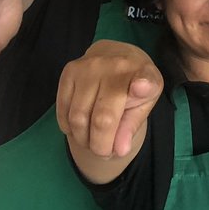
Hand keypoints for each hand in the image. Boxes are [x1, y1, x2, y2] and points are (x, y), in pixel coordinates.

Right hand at [56, 41, 162, 158]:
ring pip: (77, 118)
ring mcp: (87, 67)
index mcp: (142, 73)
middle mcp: (114, 66)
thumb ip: (132, 125)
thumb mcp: (146, 102)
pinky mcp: (68, 72)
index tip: (141, 88)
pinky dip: (69, 128)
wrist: (117, 56)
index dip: (142, 85)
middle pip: (102, 119)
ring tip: (93, 142)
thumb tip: (120, 150)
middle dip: (101, 146)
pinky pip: (63, 111)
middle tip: (105, 153)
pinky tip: (80, 128)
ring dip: (83, 139)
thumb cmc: (134, 84)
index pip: (144, 80)